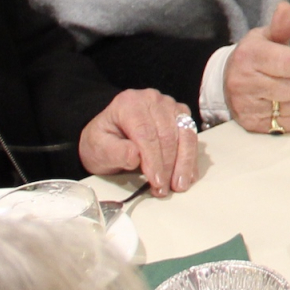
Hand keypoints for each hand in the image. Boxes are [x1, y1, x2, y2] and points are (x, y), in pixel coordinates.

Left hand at [77, 88, 202, 194]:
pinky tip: (188, 176)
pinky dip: (191, 158)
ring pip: (185, 134)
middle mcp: (152, 99)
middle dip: (168, 165)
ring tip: (179, 186)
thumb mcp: (98, 148)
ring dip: (184, 163)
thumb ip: (115, 152)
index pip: (146, 132)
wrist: (109, 136)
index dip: (153, 159)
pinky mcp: (181, 115)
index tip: (156, 182)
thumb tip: (135, 156)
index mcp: (129, 103)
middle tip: (164, 189)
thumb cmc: (103, 142)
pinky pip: (192, 136)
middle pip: (167, 134)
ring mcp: (170, 105)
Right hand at [223, 2, 289, 132]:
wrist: (228, 80)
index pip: (288, 63)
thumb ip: (281, 26)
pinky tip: (287, 104)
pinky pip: (286, 124)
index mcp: (250, 55)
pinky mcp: (250, 123)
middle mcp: (244, 81)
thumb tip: (286, 8)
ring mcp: (245, 104)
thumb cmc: (255, 56)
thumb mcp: (266, 36)